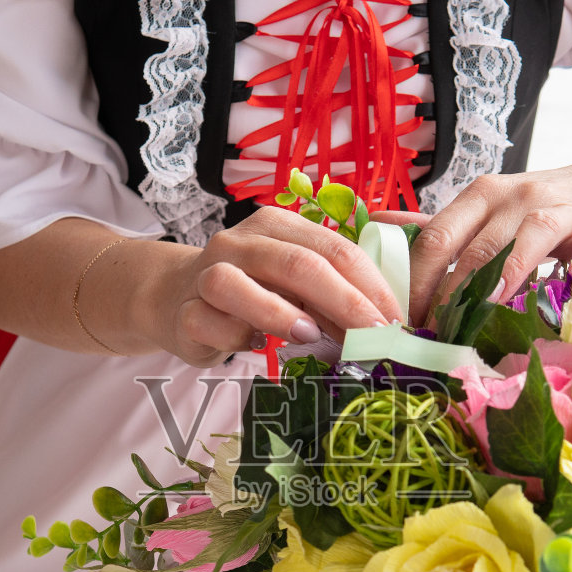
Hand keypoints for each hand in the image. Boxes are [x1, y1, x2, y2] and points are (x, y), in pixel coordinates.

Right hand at [144, 206, 402, 366]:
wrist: (175, 299)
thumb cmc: (251, 293)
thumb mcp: (296, 285)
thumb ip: (333, 296)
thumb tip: (386, 327)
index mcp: (277, 226)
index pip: (334, 249)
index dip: (370, 286)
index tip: (396, 321)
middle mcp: (240, 243)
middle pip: (297, 264)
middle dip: (344, 302)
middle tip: (374, 336)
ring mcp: (207, 274)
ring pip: (237, 284)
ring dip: (279, 312)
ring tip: (311, 336)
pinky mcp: (185, 312)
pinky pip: (208, 321)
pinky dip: (236, 336)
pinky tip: (255, 345)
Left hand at [405, 154, 571, 325]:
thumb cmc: (548, 208)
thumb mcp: (491, 211)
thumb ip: (441, 226)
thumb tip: (379, 226)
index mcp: (482, 197)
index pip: (437, 239)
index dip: (417, 284)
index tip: (405, 325)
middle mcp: (518, 197)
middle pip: (477, 244)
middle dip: (453, 293)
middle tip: (437, 337)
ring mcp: (565, 208)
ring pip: (530, 235)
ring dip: (509, 272)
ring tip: (489, 308)